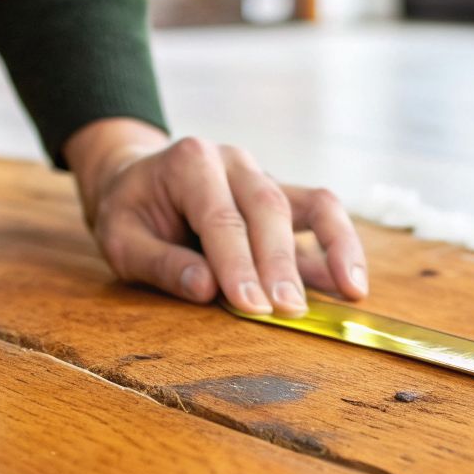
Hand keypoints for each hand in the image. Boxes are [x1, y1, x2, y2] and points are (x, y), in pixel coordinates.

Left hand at [65, 119, 368, 315]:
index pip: (220, 217)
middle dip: (280, 264)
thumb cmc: (130, 213)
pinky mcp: (283, 198)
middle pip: (267, 209)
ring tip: (352, 290)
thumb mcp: (121, 239)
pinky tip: (352, 283)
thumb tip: (206, 288)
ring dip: (334, 247)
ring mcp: (264, 176)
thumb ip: (160, 262)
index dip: (237, 264)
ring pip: (311, 202)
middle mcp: (235, 162)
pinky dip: (342, 245)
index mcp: (190, 162)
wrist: (138, 180)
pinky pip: (322, 213)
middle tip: (288, 312)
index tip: (251, 307)